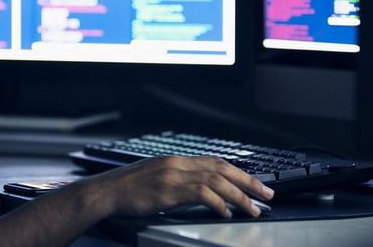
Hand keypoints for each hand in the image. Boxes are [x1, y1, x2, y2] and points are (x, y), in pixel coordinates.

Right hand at [90, 156, 273, 217]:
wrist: (106, 192)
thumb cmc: (128, 190)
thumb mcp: (157, 179)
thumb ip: (179, 181)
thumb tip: (203, 192)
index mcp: (177, 160)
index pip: (216, 162)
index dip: (239, 172)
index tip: (255, 183)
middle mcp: (179, 163)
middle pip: (222, 169)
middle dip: (248, 182)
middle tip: (267, 194)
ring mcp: (174, 175)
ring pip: (217, 181)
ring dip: (239, 196)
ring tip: (253, 208)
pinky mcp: (169, 189)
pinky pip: (201, 194)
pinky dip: (218, 203)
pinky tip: (226, 212)